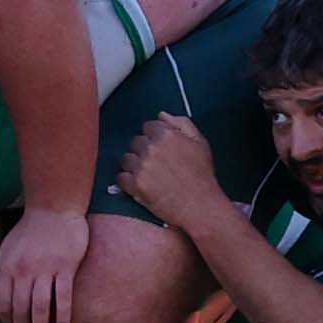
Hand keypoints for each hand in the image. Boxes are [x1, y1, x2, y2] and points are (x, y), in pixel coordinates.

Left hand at [0, 207, 90, 322]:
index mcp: (7, 267)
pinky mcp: (65, 268)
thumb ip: (6, 272)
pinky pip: (63, 298)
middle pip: (21, 310)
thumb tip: (6, 297)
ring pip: (41, 308)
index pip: (4, 303)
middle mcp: (23, 271)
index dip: (8, 321)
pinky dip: (63, 316)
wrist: (53, 208)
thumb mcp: (8, 248)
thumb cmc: (30, 229)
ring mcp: (45, 270)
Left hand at [109, 115, 227, 233]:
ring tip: (150, 175)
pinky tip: (141, 184)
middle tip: (157, 164)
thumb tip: (161, 115)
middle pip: (136, 142)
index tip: (161, 148)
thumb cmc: (202, 176)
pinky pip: (121, 177)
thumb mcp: (200, 143)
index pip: (148, 126)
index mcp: (167, 135)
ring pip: (126, 159)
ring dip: (135, 165)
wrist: (200, 206)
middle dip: (144, 151)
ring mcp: (142, 167)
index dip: (155, 137)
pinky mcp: (135, 185)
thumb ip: (181, 124)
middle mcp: (152, 149)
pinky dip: (128, 181)